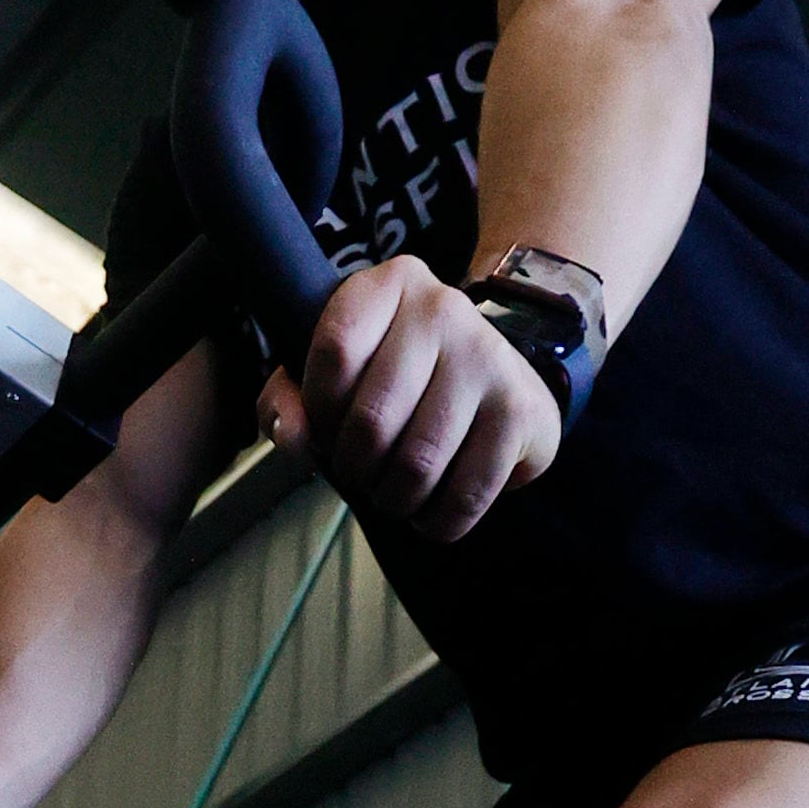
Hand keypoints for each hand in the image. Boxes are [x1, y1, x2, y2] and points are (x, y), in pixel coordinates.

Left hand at [265, 259, 562, 540]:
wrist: (500, 376)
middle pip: (372, 419)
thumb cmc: (403, 377)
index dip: (319, 408)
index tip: (328, 427)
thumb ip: (289, 396)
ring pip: (418, 463)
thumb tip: (290, 433)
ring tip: (394, 495)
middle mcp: (442, 309)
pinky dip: (439, 521)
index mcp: (389, 286)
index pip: (335, 350)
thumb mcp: (338, 370)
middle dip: (355, 468)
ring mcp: (486, 358)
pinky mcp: (519, 410)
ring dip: (395, 500)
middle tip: (362, 474)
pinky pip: (466, 492)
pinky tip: (432, 512)